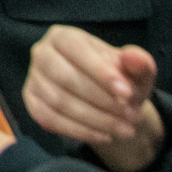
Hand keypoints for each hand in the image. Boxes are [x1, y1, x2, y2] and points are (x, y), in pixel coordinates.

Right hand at [20, 26, 164, 171]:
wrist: (107, 101)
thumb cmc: (120, 79)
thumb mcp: (136, 70)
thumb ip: (139, 62)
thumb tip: (133, 58)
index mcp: (63, 36)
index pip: (76, 48)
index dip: (99, 70)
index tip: (126, 92)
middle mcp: (42, 53)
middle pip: (65, 77)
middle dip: (102, 100)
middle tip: (133, 116)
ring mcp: (34, 79)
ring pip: (59, 102)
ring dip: (96, 119)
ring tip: (126, 130)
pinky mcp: (32, 103)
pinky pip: (51, 120)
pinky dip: (81, 131)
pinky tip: (105, 136)